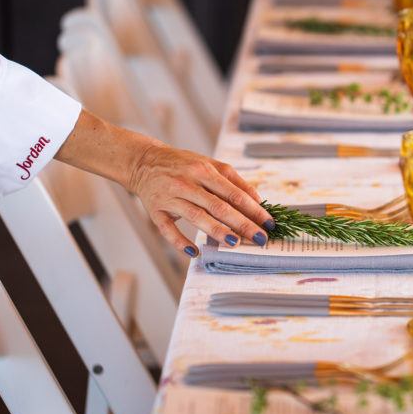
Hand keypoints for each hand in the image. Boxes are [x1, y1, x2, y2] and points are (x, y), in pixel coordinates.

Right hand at [127, 144, 273, 256]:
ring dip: (216, 231)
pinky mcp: (155, 211)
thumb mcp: (208, 164)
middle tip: (259, 238)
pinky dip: (180, 242)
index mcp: (203, 170)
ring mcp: (170, 197)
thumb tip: (257, 199)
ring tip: (234, 243)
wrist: (143, 162)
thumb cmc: (182, 165)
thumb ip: (233, 180)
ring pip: (196, 217)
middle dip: (242, 224)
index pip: (234, 193)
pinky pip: (168, 229)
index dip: (254, 209)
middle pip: (219, 206)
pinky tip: (194, 252)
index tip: (269, 223)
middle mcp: (187, 182)